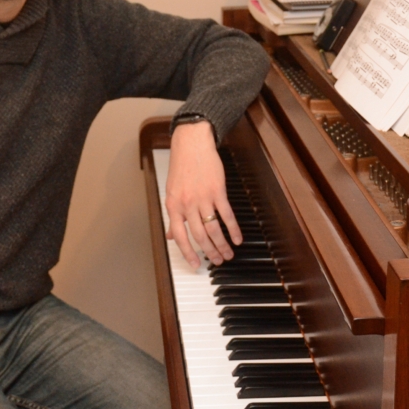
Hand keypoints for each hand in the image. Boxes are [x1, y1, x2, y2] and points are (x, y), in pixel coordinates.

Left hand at [165, 121, 241, 268]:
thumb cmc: (181, 166)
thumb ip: (173, 215)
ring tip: (228, 254)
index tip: (195, 264)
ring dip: (222, 244)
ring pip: (213, 228)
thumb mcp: (171, 191)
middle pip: (199, 235)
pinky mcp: (217, 190)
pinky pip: (226, 215)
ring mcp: (203, 197)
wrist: (191, 143)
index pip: (179, 236)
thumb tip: (171, 235)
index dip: (187, 253)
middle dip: (210, 252)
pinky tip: (237, 238)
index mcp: (173, 205)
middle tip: (218, 261)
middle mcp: (187, 203)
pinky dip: (233, 229)